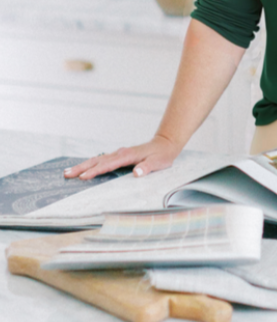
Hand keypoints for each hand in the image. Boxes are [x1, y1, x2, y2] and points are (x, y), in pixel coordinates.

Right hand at [63, 135, 181, 180]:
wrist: (165, 144)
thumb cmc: (161, 155)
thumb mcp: (158, 162)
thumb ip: (147, 167)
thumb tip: (137, 173)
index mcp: (127, 155)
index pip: (108, 165)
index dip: (95, 171)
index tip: (82, 177)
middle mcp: (120, 153)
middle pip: (97, 160)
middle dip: (81, 167)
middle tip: (66, 174)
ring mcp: (118, 154)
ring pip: (97, 159)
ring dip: (82, 165)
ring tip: (67, 172)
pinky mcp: (118, 156)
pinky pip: (101, 160)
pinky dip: (89, 164)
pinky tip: (82, 169)